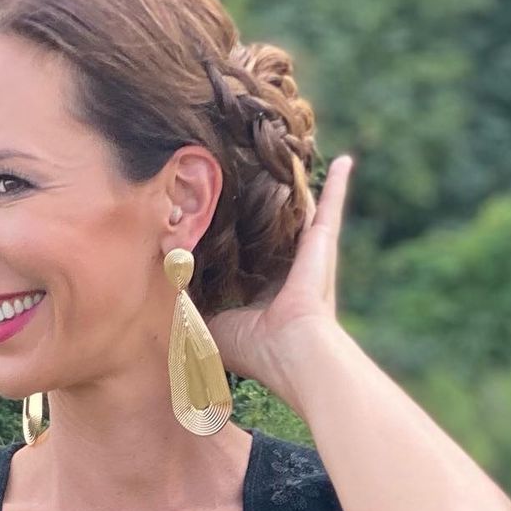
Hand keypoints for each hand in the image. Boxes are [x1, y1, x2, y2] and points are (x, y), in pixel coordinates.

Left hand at [208, 154, 354, 404]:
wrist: (293, 352)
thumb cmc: (255, 349)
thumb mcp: (211, 325)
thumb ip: (190, 304)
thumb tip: (166, 282)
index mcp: (269, 292)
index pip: (253, 256)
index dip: (241, 239)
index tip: (225, 218)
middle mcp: (294, 271)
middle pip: (281, 228)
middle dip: (275, 205)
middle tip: (267, 175)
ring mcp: (312, 256)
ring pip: (305, 212)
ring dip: (302, 187)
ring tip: (301, 157)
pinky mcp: (323, 244)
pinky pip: (330, 206)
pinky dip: (338, 183)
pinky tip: (344, 161)